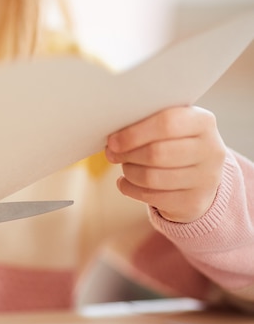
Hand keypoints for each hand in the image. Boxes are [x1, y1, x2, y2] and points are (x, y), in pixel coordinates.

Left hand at [105, 106, 226, 222]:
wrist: (201, 176)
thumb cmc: (175, 142)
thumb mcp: (172, 125)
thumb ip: (148, 121)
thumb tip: (113, 134)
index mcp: (203, 122)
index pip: (167, 123)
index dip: (134, 133)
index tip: (113, 140)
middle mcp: (210, 150)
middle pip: (157, 153)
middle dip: (127, 154)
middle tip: (112, 153)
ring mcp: (205, 179)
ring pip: (151, 178)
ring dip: (128, 171)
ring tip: (124, 165)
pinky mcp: (194, 202)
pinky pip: (151, 197)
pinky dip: (130, 189)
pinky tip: (125, 182)